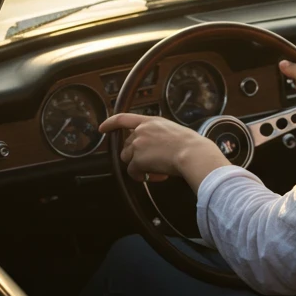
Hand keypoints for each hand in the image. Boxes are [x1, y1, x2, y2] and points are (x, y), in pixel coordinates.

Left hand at [99, 112, 230, 189]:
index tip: (102, 128)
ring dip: (139, 166)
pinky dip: (143, 177)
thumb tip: (156, 146)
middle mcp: (141, 130)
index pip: (123, 118)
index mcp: (150, 121)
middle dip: (137, 155)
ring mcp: (138, 145)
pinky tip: (157, 176)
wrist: (192, 153)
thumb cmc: (190, 144)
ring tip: (157, 170)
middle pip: (127, 145)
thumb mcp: (172, 130)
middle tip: (154, 163)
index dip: (110, 123)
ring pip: (128, 159)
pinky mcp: (137, 160)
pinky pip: (133, 172)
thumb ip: (159, 134)